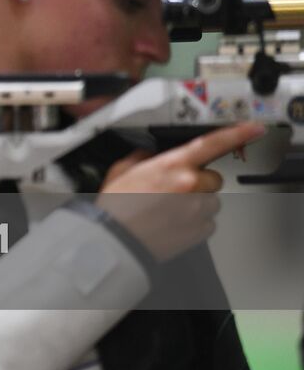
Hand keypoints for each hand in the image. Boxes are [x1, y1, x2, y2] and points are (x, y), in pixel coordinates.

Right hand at [97, 122, 265, 262]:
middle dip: (199, 181)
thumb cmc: (115, 207)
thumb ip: (141, 158)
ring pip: (211, 200)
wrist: (116, 240)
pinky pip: (207, 222)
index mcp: (172, 165)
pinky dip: (195, 221)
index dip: (237, 133)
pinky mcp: (200, 230)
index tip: (253, 129)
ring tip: (170, 209)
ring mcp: (197, 208)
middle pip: (213, 177)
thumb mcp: (121, 171)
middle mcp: (190, 184)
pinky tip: (173, 222)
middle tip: (175, 190)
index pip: (211, 144)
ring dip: (197, 202)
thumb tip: (148, 156)